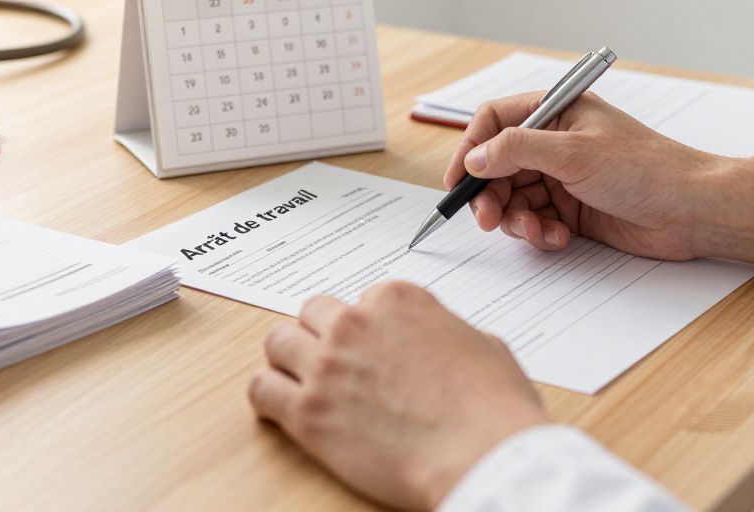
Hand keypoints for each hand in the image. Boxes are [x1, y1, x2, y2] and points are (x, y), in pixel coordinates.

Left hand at [249, 281, 547, 508]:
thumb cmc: (492, 407)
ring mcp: (327, 366)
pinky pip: (261, 389)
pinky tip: (284, 409)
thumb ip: (446, 332)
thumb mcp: (482, 344)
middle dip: (323, 337)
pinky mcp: (308, 413)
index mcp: (398, 300)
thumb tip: (441, 343)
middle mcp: (355, 323)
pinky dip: (268, 396)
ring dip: (290, 360)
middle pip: (313, 314)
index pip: (361, 300)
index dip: (367, 329)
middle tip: (336, 365)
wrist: (482, 454)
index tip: (373, 350)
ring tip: (304, 384)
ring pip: (278, 342)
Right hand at [445, 91, 753, 266]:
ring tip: (536, 230)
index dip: (470, 148)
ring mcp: (562, 176)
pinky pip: (534, 220)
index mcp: (556, 111)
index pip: (494, 121)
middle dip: (490, 194)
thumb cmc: (645, 168)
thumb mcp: (573, 152)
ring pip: (513, 197)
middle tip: (489, 219)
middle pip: (496, 165)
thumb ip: (517, 150)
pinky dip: (538, 232)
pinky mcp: (571, 209)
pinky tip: (558, 237)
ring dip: (516, 218)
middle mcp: (554, 141)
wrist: (690, 210)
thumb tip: (474, 157)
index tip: (457, 181)